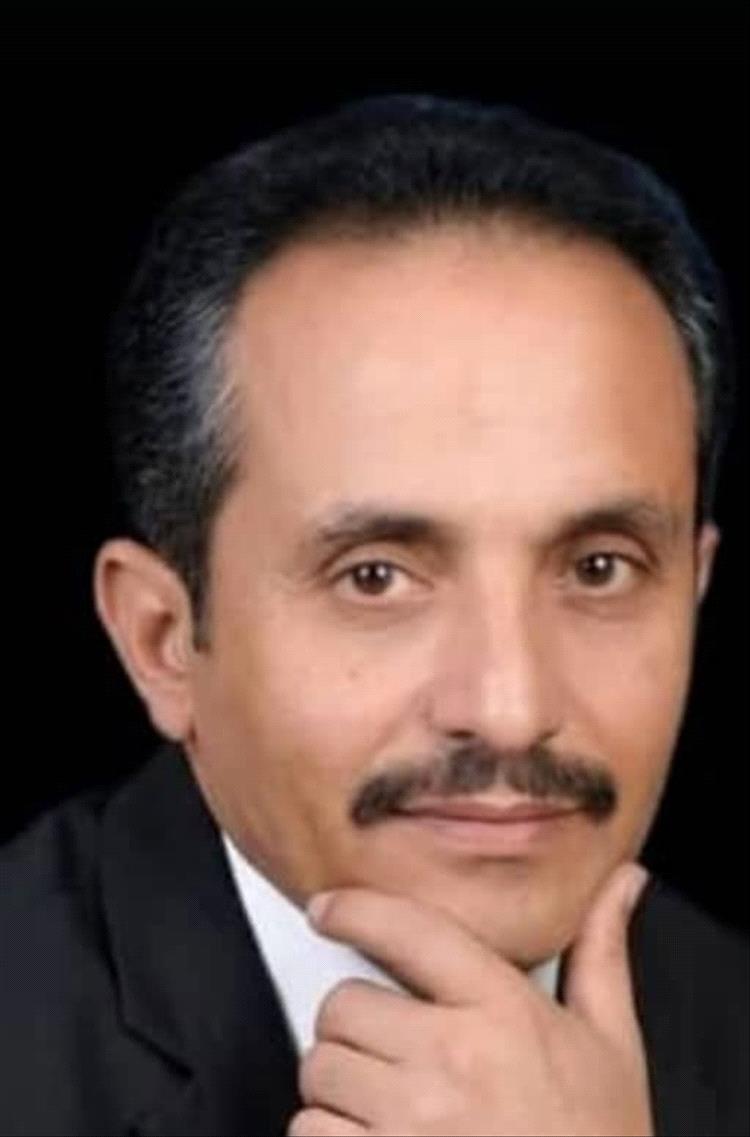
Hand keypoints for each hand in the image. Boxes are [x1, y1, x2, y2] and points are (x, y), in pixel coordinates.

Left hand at [287, 862, 651, 1136]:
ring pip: (319, 1072)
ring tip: (387, 1104)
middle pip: (343, 1006)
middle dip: (354, 1025)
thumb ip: (602, 955)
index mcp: (503, 1011)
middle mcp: (451, 1059)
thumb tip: (623, 879)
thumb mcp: (612, 1046)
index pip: (409, 930)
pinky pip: (310, 1133)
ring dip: (339, 1087)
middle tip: (389, 1048)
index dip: (355, 909)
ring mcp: (411, 1123)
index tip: (327, 909)